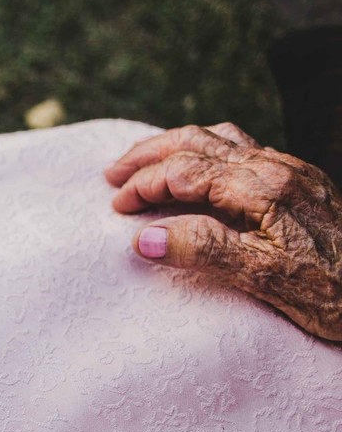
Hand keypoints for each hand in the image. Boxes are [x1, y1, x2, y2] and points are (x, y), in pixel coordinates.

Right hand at [106, 122, 341, 340]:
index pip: (186, 171)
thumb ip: (204, 251)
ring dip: (175, 146)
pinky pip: (241, 149)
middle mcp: (277, 168)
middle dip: (149, 154)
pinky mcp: (300, 182)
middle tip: (113, 173)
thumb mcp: (265, 279)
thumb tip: (145, 239)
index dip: (145, 185)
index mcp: (265, 188)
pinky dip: (204, 151)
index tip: (117, 207)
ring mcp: (291, 171)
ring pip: (220, 138)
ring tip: (145, 162)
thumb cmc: (334, 293)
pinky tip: (198, 169)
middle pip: (198, 141)